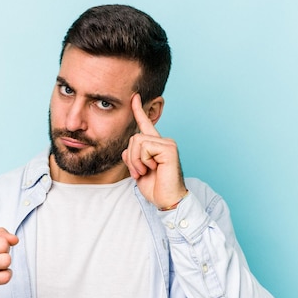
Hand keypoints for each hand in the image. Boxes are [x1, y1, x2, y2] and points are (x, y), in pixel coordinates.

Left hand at [122, 94, 187, 208]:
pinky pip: (145, 147)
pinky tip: (154, 169)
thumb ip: (132, 156)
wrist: (167, 200)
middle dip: (132, 157)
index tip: (134, 97)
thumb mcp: (137, 170)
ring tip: (146, 171)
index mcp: (155, 145)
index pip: (145, 124)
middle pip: (134, 137)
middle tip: (141, 172)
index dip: (138, 110)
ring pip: (138, 141)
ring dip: (137, 161)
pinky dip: (144, 161)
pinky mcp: (169, 149)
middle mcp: (163, 141)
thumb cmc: (155, 188)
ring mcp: (168, 144)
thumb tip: (128, 149)